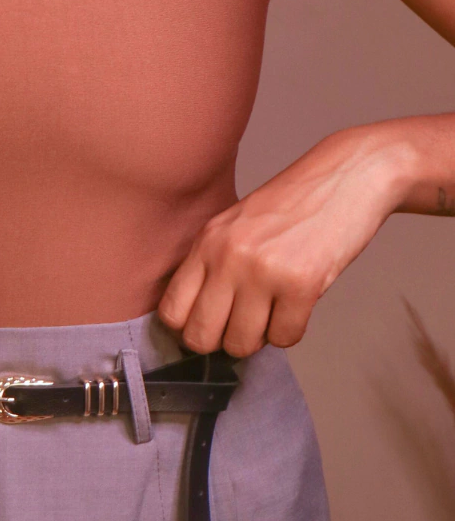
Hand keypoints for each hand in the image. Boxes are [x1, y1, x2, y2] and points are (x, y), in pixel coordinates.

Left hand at [158, 127, 410, 357]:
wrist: (349, 175)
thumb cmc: (295, 204)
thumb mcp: (236, 224)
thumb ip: (213, 263)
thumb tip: (200, 319)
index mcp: (207, 241)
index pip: (171, 311)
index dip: (189, 328)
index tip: (210, 325)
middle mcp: (228, 257)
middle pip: (201, 336)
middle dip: (222, 342)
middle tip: (243, 327)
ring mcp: (263, 271)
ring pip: (242, 344)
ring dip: (260, 337)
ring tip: (273, 311)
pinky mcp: (301, 284)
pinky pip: (284, 338)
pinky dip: (291, 330)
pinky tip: (298, 306)